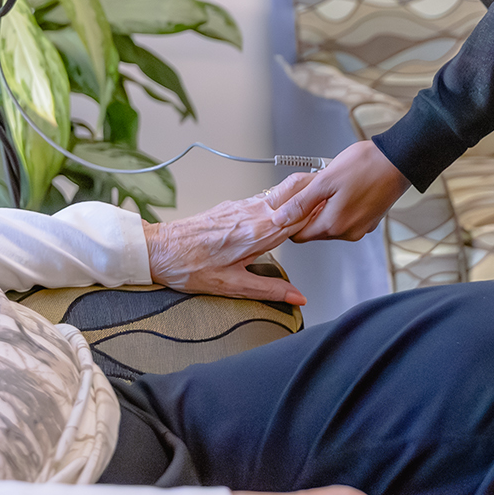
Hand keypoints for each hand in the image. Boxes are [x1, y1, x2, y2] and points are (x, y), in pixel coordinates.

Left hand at [143, 191, 320, 303]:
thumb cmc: (188, 267)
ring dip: (296, 198)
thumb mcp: (232, 286)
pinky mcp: (230, 207)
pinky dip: (278, 202)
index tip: (334, 213)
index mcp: (255, 234)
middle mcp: (249, 215)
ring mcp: (239, 208)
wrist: (158, 250)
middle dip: (312, 198)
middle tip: (332, 199)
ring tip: (315, 202)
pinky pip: (262, 200)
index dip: (318, 214)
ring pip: (277, 197)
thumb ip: (269, 290)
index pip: (298, 218)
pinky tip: (283, 210)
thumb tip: (296, 297)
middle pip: (291, 199)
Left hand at [270, 142, 409, 242]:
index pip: (300, 236)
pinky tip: (344, 188)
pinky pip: (346, 218)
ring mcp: (361, 227)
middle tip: (312, 188)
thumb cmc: (365, 166)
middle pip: (315, 230)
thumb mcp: (325, 180)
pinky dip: (340, 206)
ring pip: (331, 223)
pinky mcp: (370, 220)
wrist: (398, 160)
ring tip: (331, 185)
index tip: (291, 204)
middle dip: (309, 212)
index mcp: (334, 225)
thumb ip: (301, 202)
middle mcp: (348, 232)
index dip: (291, 220)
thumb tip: (280, 218)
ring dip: (325, 208)